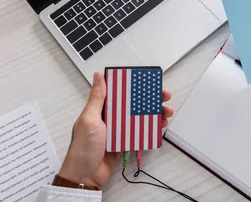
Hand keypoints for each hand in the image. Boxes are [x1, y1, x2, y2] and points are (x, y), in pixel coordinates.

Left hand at [57, 71, 173, 187]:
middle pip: (133, 104)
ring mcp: (117, 130)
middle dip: (150, 99)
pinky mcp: (123, 142)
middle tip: (164, 96)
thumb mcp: (90, 119)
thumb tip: (98, 75)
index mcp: (100, 109)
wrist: (85, 175)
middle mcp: (110, 117)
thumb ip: (97, 98)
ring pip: (139, 118)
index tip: (149, 82)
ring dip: (154, 114)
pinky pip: (139, 132)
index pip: (120, 92)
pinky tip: (160, 126)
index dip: (135, 86)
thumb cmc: (83, 147)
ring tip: (167, 112)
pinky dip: (150, 129)